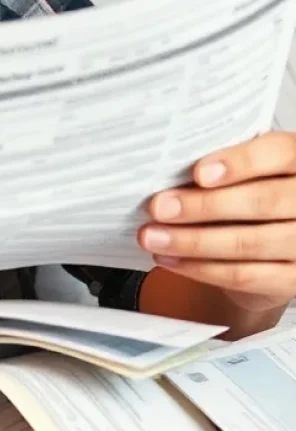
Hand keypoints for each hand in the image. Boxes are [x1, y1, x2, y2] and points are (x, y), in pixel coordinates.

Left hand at [141, 131, 295, 313]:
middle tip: (157, 207)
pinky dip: (201, 269)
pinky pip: (247, 277)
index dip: (240, 163)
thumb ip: (221, 163)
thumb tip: (167, 168)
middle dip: (202, 206)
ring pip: (249, 243)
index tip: (198, 174)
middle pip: (261, 202)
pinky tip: (171, 259)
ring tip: (153, 236)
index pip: (278, 153)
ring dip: (192, 242)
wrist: (277, 238)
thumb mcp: (246, 167)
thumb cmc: (252, 187)